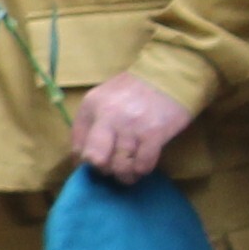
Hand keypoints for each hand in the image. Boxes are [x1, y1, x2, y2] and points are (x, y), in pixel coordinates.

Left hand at [71, 71, 195, 183]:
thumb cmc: (134, 88)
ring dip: (124, 174)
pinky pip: (143, 164)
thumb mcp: (102, 98)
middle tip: (113, 168)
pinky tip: (142, 167)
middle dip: (103, 170)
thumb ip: (90, 122)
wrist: (170, 74)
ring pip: (120, 166)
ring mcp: (131, 127)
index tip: (98, 161)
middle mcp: (108, 117)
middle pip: (96, 159)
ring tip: (129, 172)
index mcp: (91, 107)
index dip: (86, 160)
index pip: (77, 147)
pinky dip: (141, 170)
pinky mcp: (154, 134)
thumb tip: (81, 156)